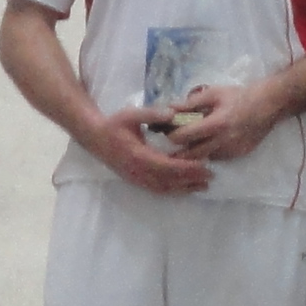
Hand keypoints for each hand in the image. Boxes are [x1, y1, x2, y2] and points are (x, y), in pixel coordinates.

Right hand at [91, 107, 213, 196]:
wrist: (94, 137)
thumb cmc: (113, 124)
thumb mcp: (131, 114)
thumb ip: (152, 114)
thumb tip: (173, 114)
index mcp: (139, 155)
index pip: (168, 166)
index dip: (187, 168)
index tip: (205, 165)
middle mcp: (139, 171)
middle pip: (169, 181)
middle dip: (191, 180)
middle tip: (211, 177)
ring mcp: (136, 178)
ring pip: (164, 188)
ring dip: (184, 188)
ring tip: (203, 186)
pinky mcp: (135, 180)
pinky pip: (156, 190)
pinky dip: (172, 191)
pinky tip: (184, 189)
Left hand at [162, 78, 286, 165]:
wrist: (269, 105)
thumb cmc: (239, 96)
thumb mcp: (213, 94)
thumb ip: (190, 103)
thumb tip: (168, 109)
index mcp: (216, 124)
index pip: (184, 137)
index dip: (171, 136)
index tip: (166, 132)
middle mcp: (223, 142)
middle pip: (191, 155)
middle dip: (179, 151)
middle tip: (171, 145)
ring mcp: (232, 151)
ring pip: (204, 158)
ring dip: (194, 153)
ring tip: (188, 144)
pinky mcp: (239, 155)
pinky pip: (217, 157)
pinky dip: (209, 152)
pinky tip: (208, 143)